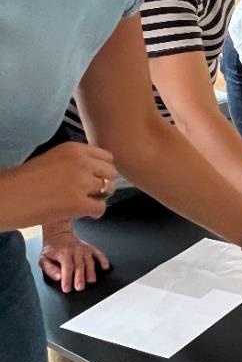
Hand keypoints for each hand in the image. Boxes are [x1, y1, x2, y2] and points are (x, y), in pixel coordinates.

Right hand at [0, 143, 116, 227]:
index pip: (107, 157)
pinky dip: (94, 212)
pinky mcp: (78, 202)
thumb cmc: (23, 180)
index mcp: (75, 149)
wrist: (6, 196)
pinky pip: (100, 208)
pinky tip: (82, 212)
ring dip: (98, 197)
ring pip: (108, 189)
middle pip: (111, 172)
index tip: (95, 178)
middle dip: (103, 183)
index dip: (102, 170)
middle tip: (90, 192)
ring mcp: (81, 182)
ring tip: (83, 202)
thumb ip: (75, 162)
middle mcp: (82, 162)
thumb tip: (95, 172)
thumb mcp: (53, 159)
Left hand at [39, 222, 109, 292]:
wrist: (59, 234)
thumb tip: (58, 277)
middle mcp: (75, 250)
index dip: (67, 279)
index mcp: (63, 253)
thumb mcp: (43, 259)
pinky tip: (105, 267)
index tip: (67, 289)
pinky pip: (99, 253)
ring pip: (89, 261)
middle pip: (79, 265)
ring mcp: (84, 249)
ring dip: (91, 271)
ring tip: (91, 281)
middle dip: (80, 277)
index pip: (66, 268)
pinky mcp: (90, 248)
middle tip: (80, 288)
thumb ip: (50, 269)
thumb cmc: (51, 249)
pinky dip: (103, 260)